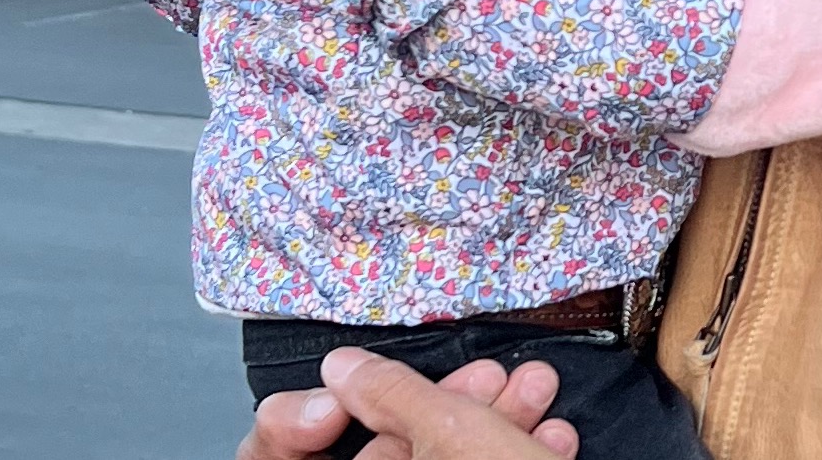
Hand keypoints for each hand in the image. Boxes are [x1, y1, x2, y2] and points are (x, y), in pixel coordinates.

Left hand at [235, 353, 577, 459]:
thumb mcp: (450, 435)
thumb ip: (390, 395)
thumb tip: (346, 370)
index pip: (276, 455)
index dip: (304, 418)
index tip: (352, 391)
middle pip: (376, 458)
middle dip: (438, 405)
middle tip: (485, 380)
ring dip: (488, 425)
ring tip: (534, 396)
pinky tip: (545, 441)